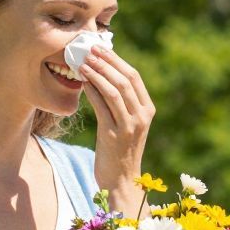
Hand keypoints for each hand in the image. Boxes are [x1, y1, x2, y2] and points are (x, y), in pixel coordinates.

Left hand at [79, 46, 154, 209]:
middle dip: (106, 61)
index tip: (100, 48)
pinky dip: (92, 90)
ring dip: (97, 72)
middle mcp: (142, 116)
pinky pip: (102, 106)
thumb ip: (120, 104)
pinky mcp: (112, 135)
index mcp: (148, 110)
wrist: (121, 181)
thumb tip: (101, 76)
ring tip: (83, 60)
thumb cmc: (120, 152)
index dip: (117, 60)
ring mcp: (129, 126)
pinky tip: (82, 81)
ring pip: (115, 90)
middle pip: (126, 79)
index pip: (134, 77)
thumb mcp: (126, 125)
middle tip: (89, 49)